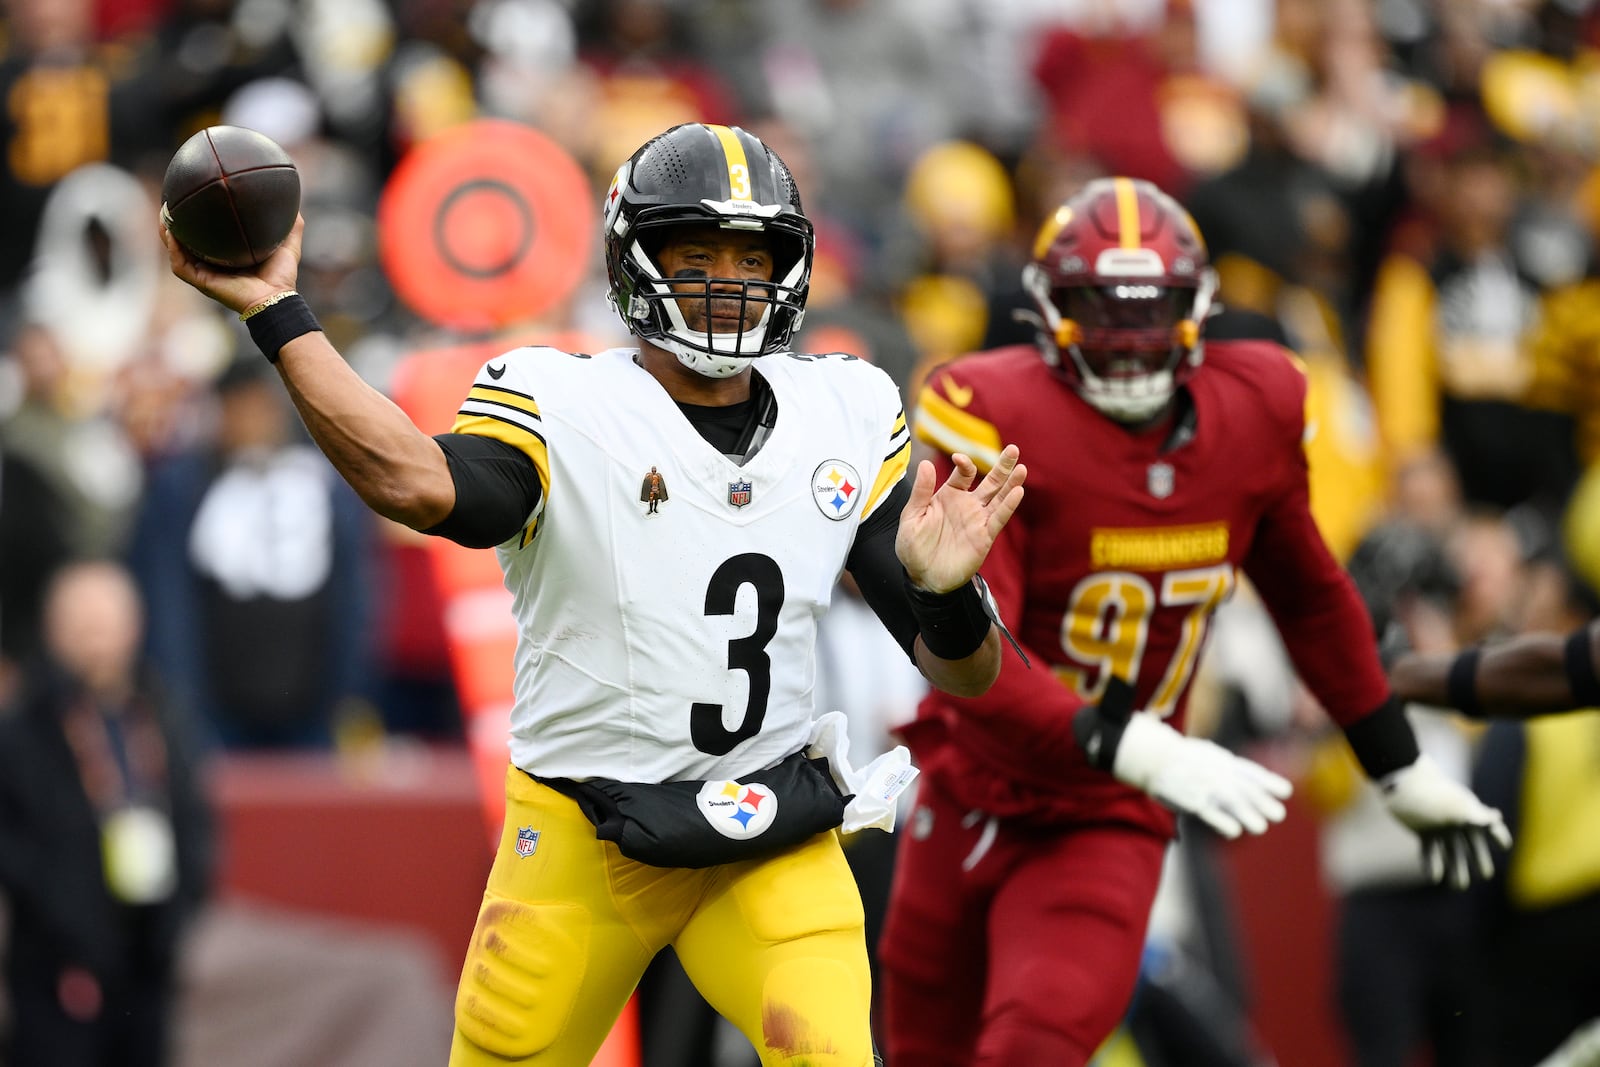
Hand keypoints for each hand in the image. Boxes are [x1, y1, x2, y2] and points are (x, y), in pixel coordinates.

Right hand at [159, 212, 304, 315]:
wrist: (276, 299)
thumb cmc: (281, 277)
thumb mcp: (287, 245)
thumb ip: (292, 226)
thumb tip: (295, 204)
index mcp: (227, 256)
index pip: (207, 235)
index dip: (198, 219)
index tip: (193, 199)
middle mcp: (212, 264)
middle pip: (186, 241)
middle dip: (175, 223)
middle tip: (171, 203)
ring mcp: (204, 273)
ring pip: (177, 251)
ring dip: (167, 233)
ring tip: (164, 214)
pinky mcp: (201, 282)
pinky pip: (180, 265)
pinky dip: (174, 249)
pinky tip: (172, 234)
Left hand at [896, 445, 1025, 593]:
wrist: (923, 577)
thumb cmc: (913, 547)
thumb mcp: (911, 516)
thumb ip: (920, 491)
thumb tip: (925, 462)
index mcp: (949, 495)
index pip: (964, 473)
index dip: (964, 464)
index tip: (958, 459)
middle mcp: (967, 504)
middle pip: (990, 481)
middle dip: (1002, 466)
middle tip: (1013, 449)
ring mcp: (977, 520)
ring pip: (999, 497)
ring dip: (1011, 483)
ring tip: (1021, 468)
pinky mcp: (984, 536)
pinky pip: (998, 518)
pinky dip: (1008, 506)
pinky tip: (1017, 492)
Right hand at [1108, 713, 1293, 838]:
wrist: (1154, 756)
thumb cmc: (1185, 759)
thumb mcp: (1210, 755)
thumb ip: (1232, 769)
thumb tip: (1257, 782)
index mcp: (1223, 760)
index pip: (1250, 771)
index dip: (1268, 782)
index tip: (1285, 791)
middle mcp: (1216, 772)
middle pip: (1243, 787)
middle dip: (1262, 801)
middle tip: (1278, 814)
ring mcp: (1204, 785)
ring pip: (1230, 800)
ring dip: (1247, 814)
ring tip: (1260, 827)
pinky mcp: (1190, 799)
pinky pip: (1210, 812)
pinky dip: (1223, 822)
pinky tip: (1234, 832)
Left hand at [1379, 754, 1511, 889]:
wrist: (1404, 785)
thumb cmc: (1433, 795)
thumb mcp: (1456, 807)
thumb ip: (1477, 815)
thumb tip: (1497, 819)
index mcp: (1469, 814)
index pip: (1490, 827)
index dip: (1499, 835)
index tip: (1505, 845)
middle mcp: (1456, 823)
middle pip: (1472, 845)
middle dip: (1479, 859)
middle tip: (1486, 874)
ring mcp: (1440, 828)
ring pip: (1451, 852)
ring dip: (1456, 868)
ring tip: (1459, 886)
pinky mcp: (1423, 832)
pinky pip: (1430, 852)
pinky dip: (1432, 865)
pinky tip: (1434, 878)